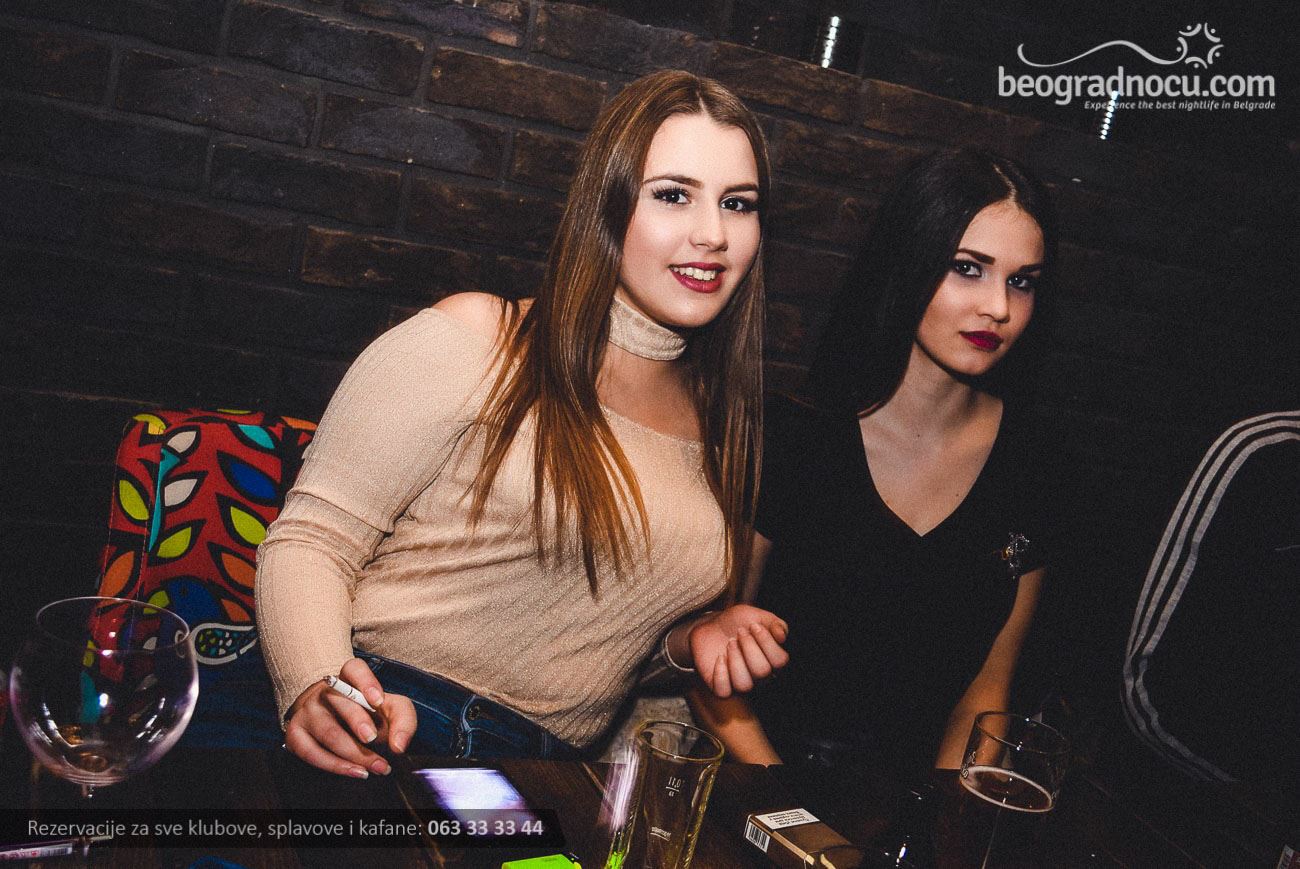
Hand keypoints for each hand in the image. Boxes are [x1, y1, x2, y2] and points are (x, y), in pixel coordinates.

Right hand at [282, 657, 416, 777]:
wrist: (337, 723)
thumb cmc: (368, 713)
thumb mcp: (392, 710)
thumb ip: (403, 721)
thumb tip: (399, 746)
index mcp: (350, 678)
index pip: (354, 669)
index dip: (366, 682)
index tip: (378, 700)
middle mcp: (325, 692)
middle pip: (340, 702)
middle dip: (358, 722)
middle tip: (373, 738)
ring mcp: (307, 713)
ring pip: (328, 732)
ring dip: (354, 754)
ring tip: (377, 767)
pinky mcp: (296, 736)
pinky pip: (311, 753)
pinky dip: (336, 766)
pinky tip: (356, 771)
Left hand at [688, 604, 788, 697]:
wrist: (711, 625)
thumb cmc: (737, 622)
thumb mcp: (757, 616)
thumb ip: (774, 624)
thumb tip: (782, 636)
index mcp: (773, 660)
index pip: (780, 661)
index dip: (766, 641)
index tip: (753, 625)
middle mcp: (760, 677)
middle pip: (762, 672)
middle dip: (748, 647)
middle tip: (739, 632)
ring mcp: (741, 683)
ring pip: (744, 685)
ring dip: (735, 659)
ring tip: (729, 643)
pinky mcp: (721, 687)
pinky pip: (723, 691)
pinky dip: (720, 673)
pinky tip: (719, 657)